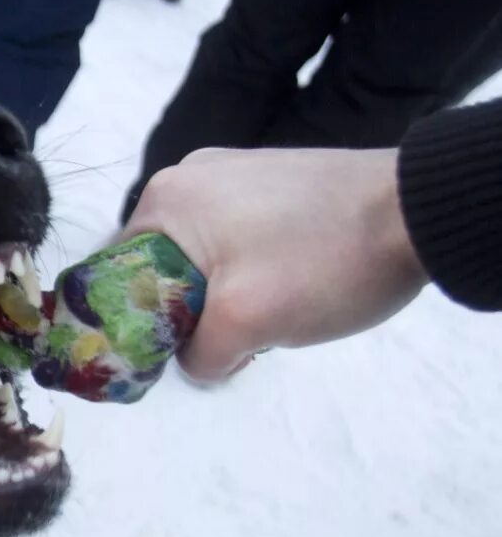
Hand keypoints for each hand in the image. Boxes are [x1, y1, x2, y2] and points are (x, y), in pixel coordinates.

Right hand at [123, 147, 428, 380]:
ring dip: (221, 296)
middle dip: (184, 311)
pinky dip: (248, 272)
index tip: (169, 353)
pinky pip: (235, 239)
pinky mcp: (271, 181)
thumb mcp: (246, 322)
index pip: (116, 272)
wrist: (419, 212)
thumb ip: (200, 355)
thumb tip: (196, 363)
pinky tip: (286, 290)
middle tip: (225, 342)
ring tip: (264, 319)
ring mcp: (232, 174)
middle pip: (158, 264)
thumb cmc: (320, 259)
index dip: (133, 320)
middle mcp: (189, 176)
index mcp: (165, 197)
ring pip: (201, 256)